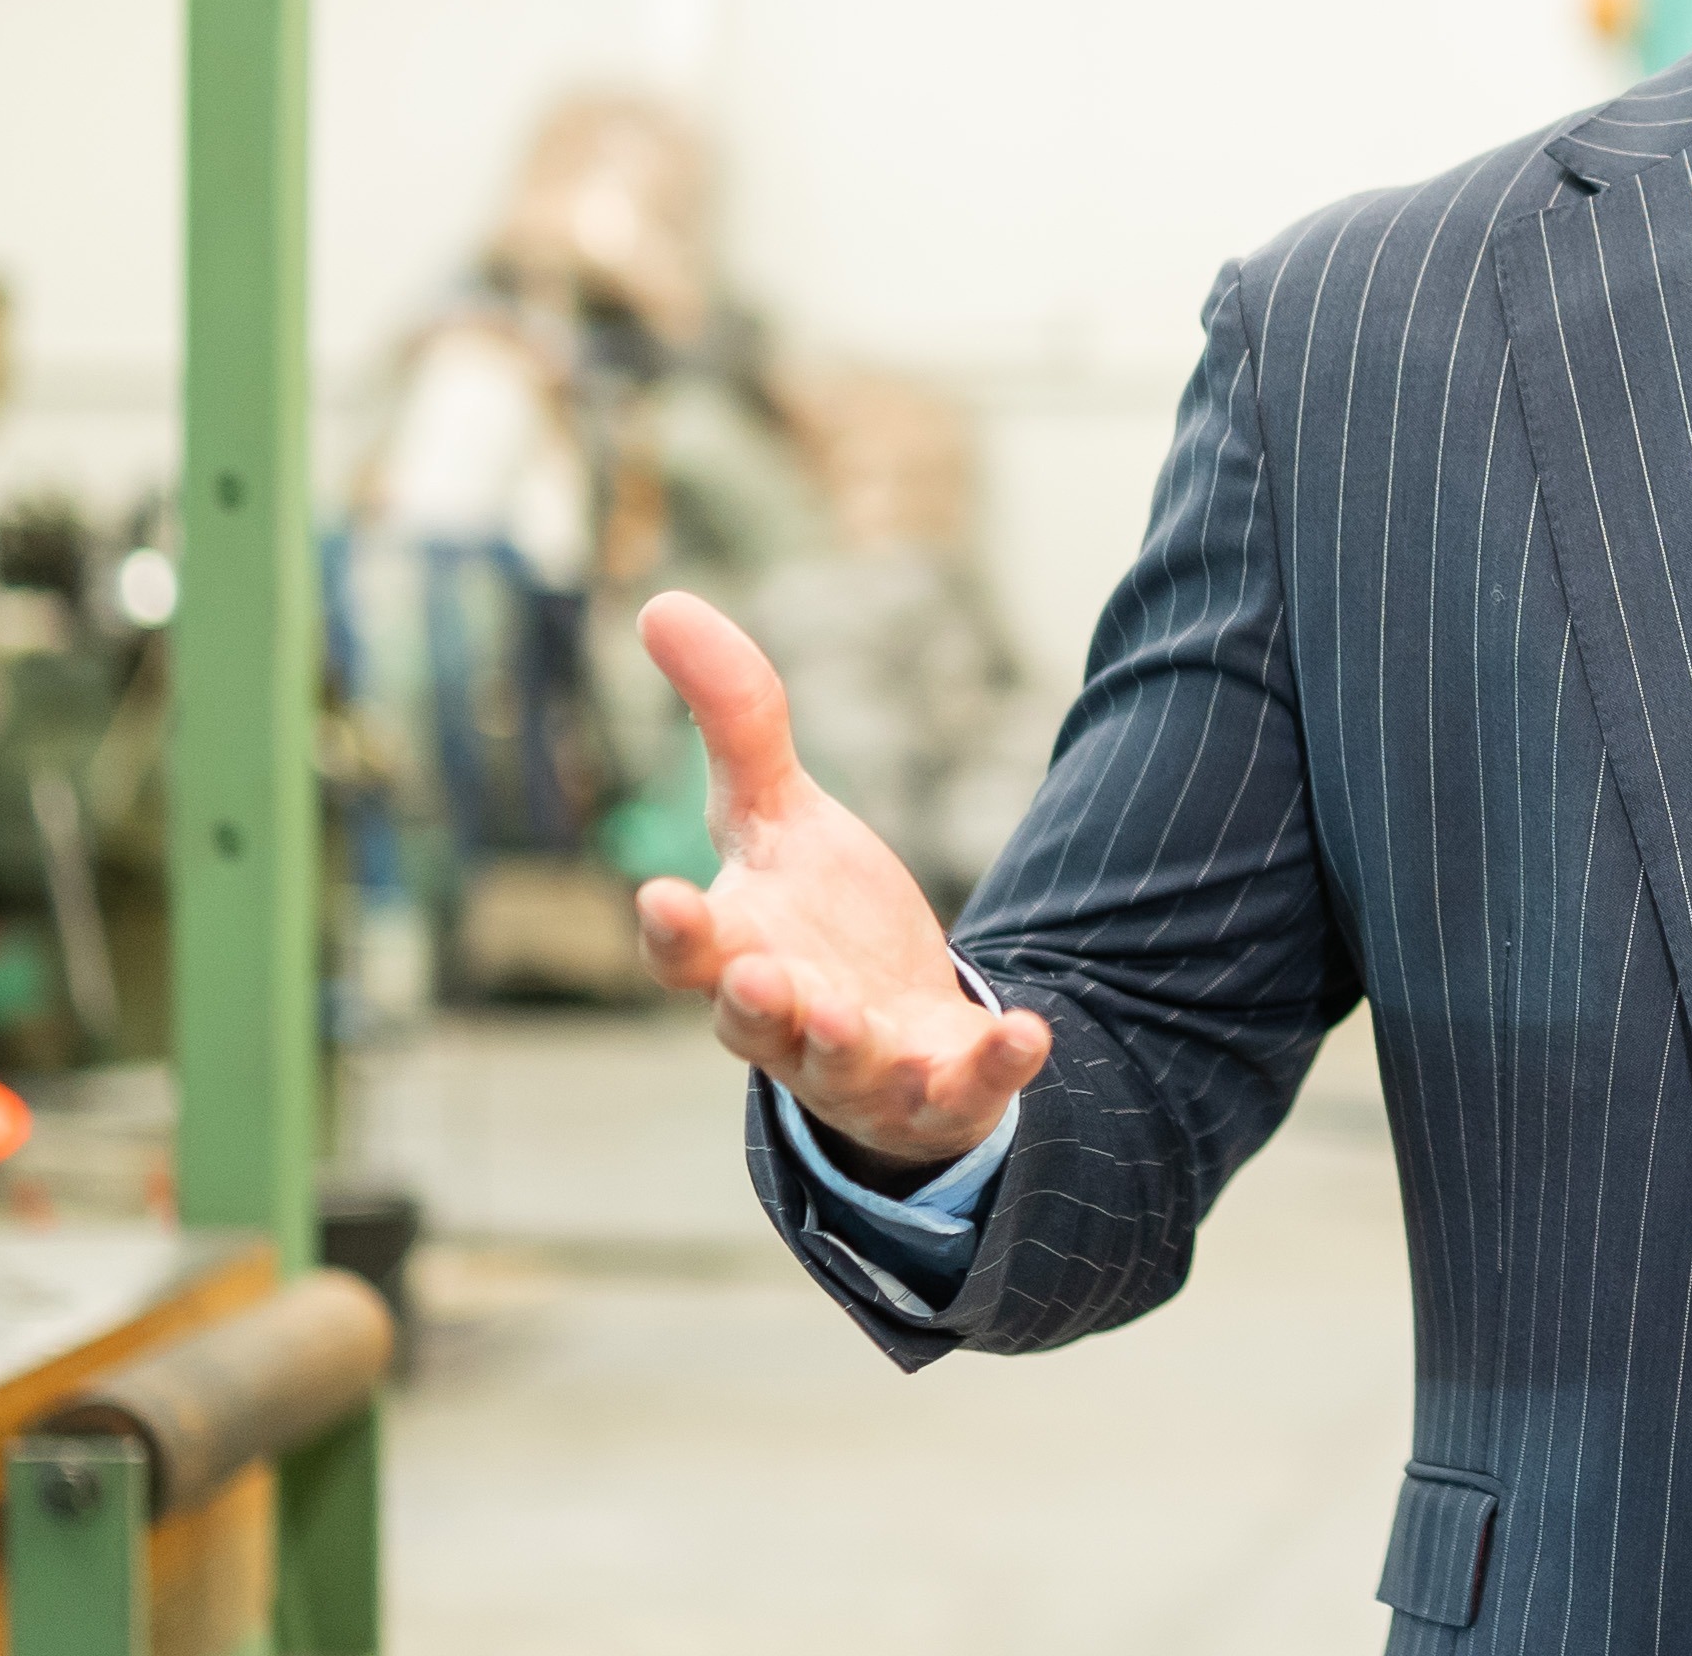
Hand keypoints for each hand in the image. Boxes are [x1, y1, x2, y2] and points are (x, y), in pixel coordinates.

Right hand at [628, 591, 1046, 1179]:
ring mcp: (859, 1065)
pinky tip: (1031, 1033)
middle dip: (757, 1003)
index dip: (672, 930)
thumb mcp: (778, 812)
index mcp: (737, 950)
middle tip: (762, 977)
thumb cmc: (812, 917)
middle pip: (753, 1024)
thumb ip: (733, 719)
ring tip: (848, 1015)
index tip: (661, 896)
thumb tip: (662, 602)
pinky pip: (964, 1089)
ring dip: (844, 1043)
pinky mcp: (939, 1090)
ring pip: (840, 1066)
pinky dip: (995, 1067)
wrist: (894, 1020)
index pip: (685, 951)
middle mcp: (785, 1022)